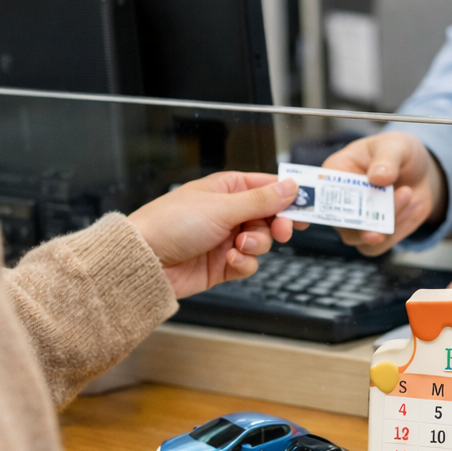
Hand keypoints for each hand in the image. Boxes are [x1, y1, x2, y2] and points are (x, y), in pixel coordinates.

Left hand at [127, 173, 297, 298]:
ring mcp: (225, 239)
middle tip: (282, 231)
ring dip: (256, 246)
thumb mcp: (222, 207)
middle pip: (269, 216)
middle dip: (275, 225)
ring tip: (238, 247)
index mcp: (226, 189)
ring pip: (261, 242)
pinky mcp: (222, 264)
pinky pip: (248, 263)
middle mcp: (227, 212)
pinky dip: (244, 263)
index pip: (267, 187)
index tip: (308, 204)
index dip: (288, 196)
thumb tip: (291, 186)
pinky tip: (230, 260)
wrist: (144, 262)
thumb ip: (261, 200)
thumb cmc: (170, 224)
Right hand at [322, 132, 446, 255]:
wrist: (421, 174)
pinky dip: (395, 231)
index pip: (319, 192)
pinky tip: (409, 207)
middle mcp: (339, 201)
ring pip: (359, 236)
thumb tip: (378, 176)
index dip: (321, 202)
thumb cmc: (398, 153)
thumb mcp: (395, 146)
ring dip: (385, 223)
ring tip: (407, 194)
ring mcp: (354, 221)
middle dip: (363, 219)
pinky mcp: (371, 236)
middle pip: (338, 221)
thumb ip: (386, 159)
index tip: (341, 206)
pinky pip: (378, 245)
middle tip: (389, 207)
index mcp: (335, 173)